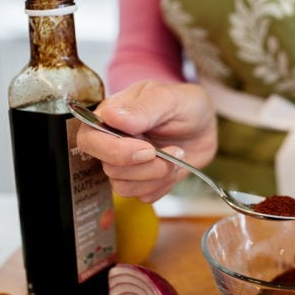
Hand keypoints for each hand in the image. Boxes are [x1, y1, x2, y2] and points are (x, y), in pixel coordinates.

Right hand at [76, 80, 217, 201]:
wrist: (205, 125)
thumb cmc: (184, 105)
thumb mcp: (168, 99)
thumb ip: (142, 109)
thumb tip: (112, 116)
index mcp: (109, 117)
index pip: (88, 140)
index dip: (114, 151)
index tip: (147, 149)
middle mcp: (112, 143)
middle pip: (110, 168)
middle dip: (146, 166)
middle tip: (173, 151)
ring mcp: (126, 165)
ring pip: (124, 187)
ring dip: (158, 176)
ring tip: (178, 155)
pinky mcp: (141, 182)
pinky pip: (144, 196)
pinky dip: (165, 184)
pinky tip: (175, 167)